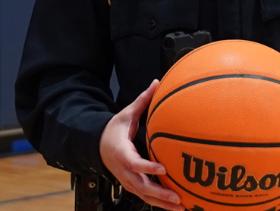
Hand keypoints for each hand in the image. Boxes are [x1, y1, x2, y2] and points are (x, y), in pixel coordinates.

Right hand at [98, 81, 183, 210]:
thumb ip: (143, 100)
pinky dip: (160, 204)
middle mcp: (124, 170)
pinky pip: (146, 198)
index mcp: (121, 152)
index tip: (162, 168)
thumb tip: (157, 82)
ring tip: (182, 208)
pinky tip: (177, 207)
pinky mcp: (132, 186)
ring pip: (145, 196)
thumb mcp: (126, 114)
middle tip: (178, 197)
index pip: (134, 162)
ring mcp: (127, 181)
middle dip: (160, 193)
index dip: (147, 167)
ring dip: (163, 204)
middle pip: (141, 186)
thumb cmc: (114, 130)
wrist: (97, 146)